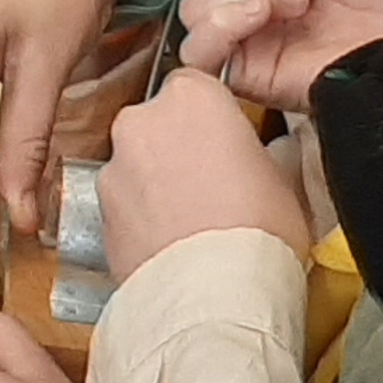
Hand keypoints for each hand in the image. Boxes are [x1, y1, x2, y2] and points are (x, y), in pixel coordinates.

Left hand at [102, 68, 313, 282]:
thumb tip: (266, 155)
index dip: (213, 116)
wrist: (214, 297)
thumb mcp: (283, 178)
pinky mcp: (98, 211)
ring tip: (193, 220)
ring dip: (156, 182)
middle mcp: (142, 121)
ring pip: (135, 163)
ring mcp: (114, 167)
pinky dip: (140, 215)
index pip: (196, 85)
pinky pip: (122, 203)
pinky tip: (170, 241)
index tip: (226, 140)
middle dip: (179, 145)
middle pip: (158, 121)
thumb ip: (262, 151)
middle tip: (213, 182)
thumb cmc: (257, 234)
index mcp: (191, 97)